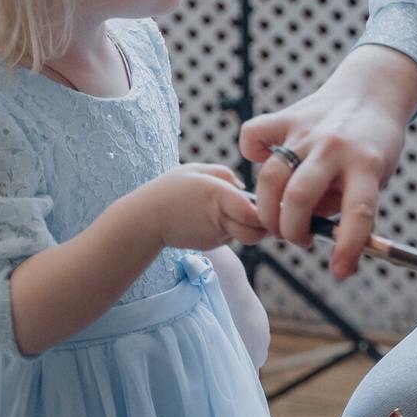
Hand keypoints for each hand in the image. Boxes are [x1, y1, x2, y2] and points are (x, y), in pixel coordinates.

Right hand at [136, 163, 267, 249]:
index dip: (266, 211)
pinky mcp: (211, 245)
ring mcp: (215, 236)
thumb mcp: (197, 170)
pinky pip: (230, 237)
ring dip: (248, 226)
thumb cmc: (170, 189)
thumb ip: (225, 175)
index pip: (255, 214)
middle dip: (265, 225)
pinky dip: (231, 229)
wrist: (146, 219)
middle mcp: (220, 219)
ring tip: (234, 209)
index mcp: (219, 196)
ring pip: (245, 235)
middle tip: (265, 210)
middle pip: (257, 232)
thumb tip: (244, 188)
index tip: (270, 201)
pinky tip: (215, 218)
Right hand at [238, 45, 416, 279]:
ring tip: (279, 218)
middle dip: (291, 231)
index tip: (339, 271)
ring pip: (271, 176)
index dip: (348, 247)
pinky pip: (253, 135)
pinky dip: (251, 154)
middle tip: (297, 238)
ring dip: (269, 209)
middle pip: (299, 197)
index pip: (359, 212)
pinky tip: (264, 163)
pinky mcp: (288, 116)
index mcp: (367, 165)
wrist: (372, 91)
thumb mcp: (376, 179)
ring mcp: (308, 130)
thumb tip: (314, 234)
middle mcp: (335, 146)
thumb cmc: (374, 146)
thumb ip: (344, 206)